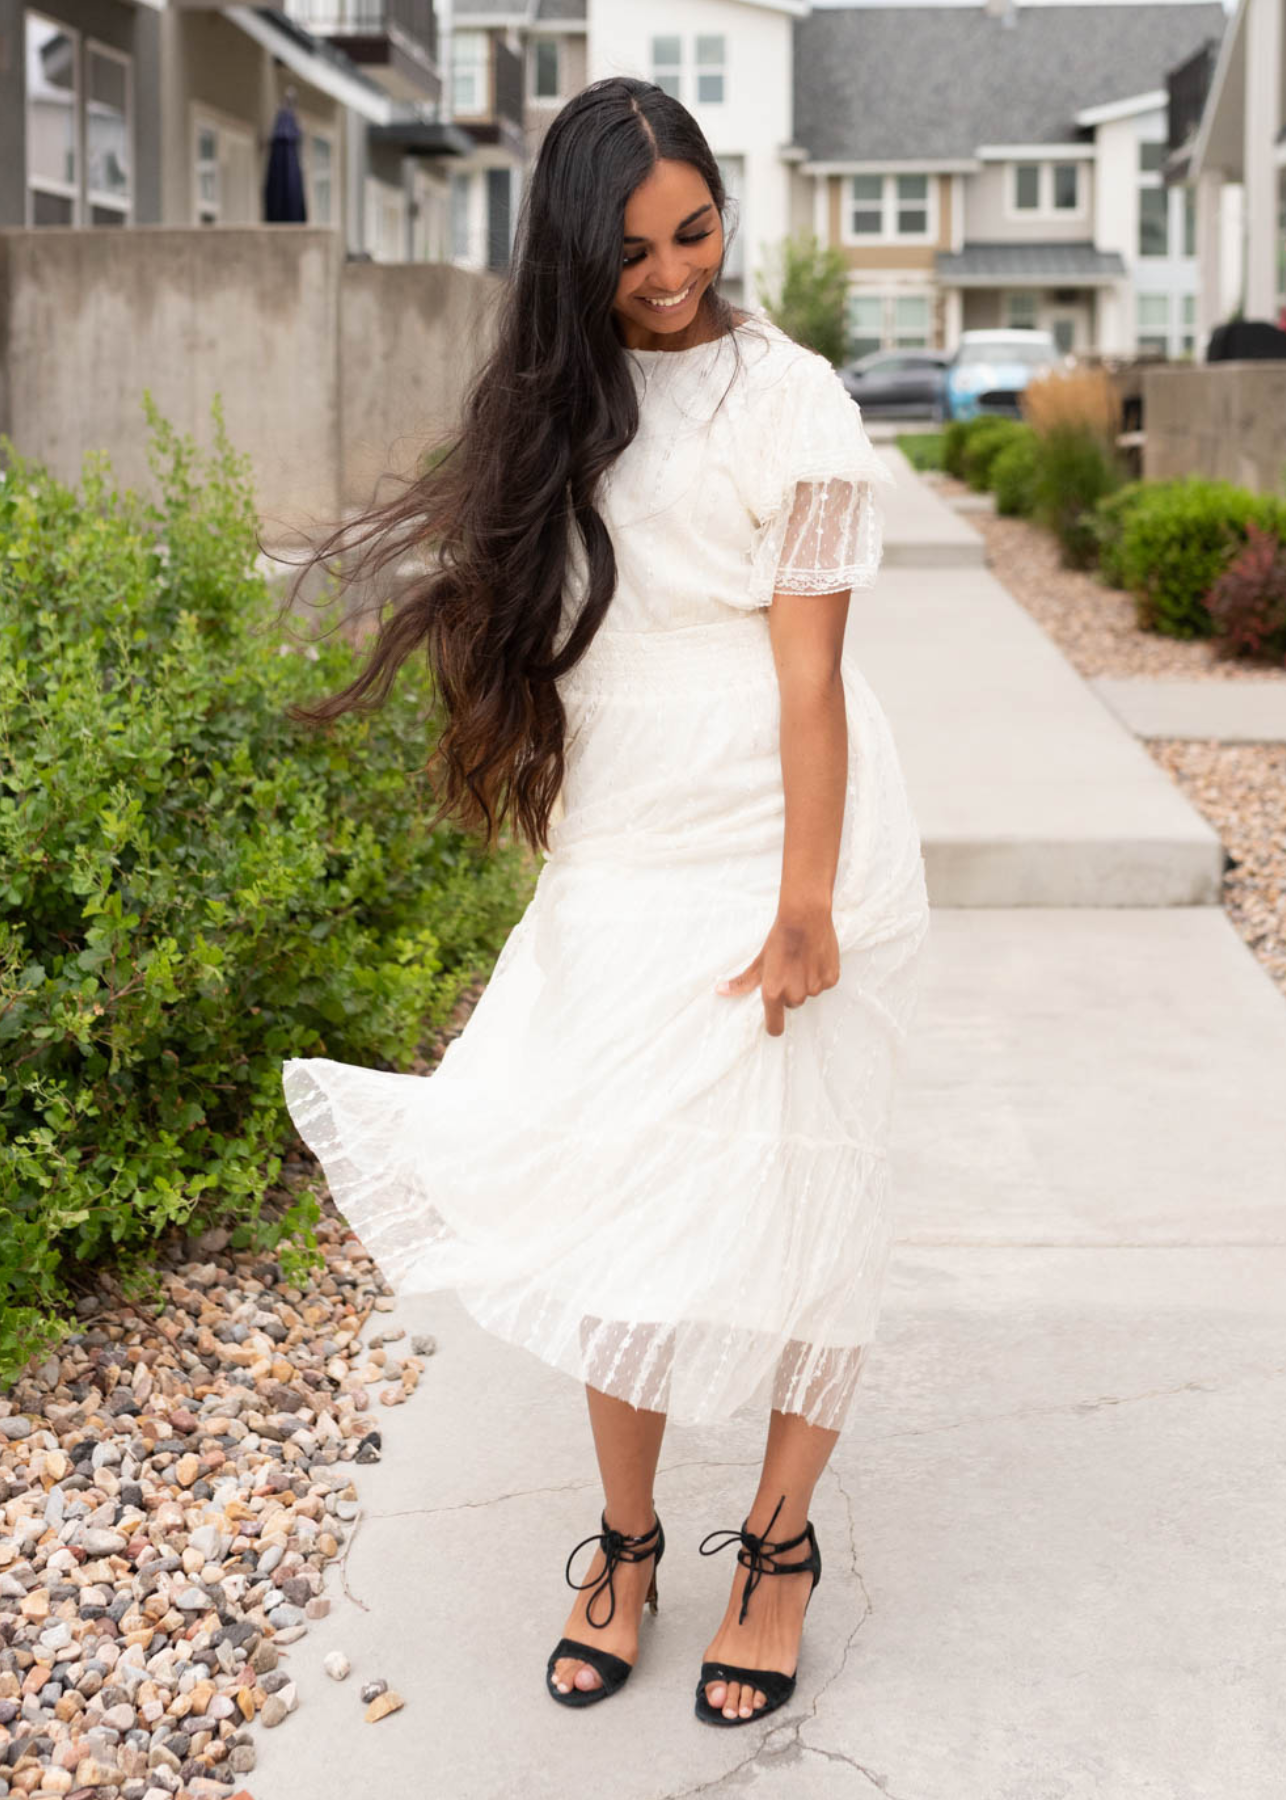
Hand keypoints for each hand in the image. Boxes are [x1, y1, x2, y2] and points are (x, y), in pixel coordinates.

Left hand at [715, 907, 840, 1036]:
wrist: (805, 917)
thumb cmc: (780, 938)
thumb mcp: (759, 961)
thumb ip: (742, 982)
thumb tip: (721, 991)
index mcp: (774, 993)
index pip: (775, 1027)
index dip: (774, 1024)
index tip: (774, 1018)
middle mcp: (795, 995)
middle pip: (792, 1004)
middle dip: (790, 991)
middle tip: (788, 969)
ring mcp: (815, 988)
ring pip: (808, 993)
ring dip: (806, 982)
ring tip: (802, 960)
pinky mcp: (831, 979)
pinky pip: (824, 984)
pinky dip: (820, 975)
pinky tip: (815, 958)